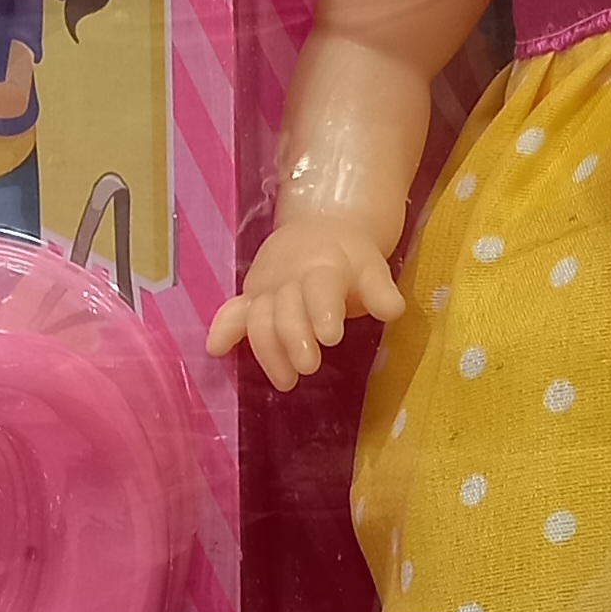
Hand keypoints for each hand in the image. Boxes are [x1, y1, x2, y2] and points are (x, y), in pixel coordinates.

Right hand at [207, 217, 402, 389]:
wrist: (316, 230)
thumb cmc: (347, 258)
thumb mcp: (371, 266)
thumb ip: (380, 290)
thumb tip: (392, 310)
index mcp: (322, 266)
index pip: (319, 286)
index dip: (322, 310)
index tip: (330, 336)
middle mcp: (288, 277)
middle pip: (284, 308)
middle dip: (293, 338)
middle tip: (309, 366)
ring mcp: (265, 289)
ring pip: (258, 319)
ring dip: (268, 350)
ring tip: (286, 381)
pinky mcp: (250, 299)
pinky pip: (232, 312)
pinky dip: (222, 330)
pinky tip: (217, 350)